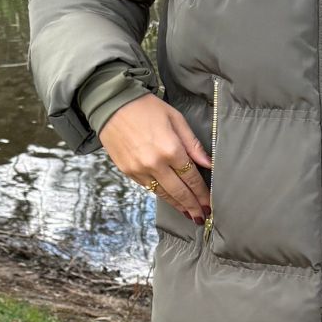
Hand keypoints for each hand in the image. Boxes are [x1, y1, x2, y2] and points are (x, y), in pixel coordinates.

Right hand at [98, 93, 212, 223]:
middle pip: (179, 191)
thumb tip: (208, 164)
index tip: (209, 204)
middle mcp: (155, 164)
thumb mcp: (176, 119)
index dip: (202, 193)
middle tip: (203, 216)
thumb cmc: (146, 107)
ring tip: (189, 214)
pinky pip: (149, 188)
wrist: (111, 105)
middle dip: (192, 206)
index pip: (192, 177)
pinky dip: (161, 195)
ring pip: (163, 194)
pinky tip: (170, 200)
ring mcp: (139, 170)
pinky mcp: (128, 172)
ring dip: (178, 206)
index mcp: (170, 149)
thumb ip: (193, 144)